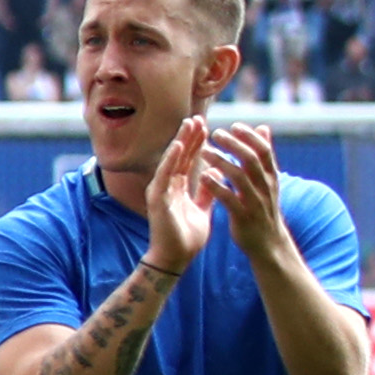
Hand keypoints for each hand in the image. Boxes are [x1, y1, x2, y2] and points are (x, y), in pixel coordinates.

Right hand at [144, 117, 229, 276]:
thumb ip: (207, 191)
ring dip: (181, 141)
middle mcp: (166, 185)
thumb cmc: (187, 237)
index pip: (188, 160)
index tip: (206, 126)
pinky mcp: (157, 198)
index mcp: (177, 187)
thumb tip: (216, 174)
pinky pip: (165, 174)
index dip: (197, 143)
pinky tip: (179, 145)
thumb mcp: (203, 209)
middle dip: (189, 136)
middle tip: (198, 117)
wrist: (176, 258)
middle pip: (179, 156)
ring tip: (190, 124)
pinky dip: (171, 158)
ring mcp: (160, 190)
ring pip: (171, 160)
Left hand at [213, 114, 296, 255]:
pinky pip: (230, 199)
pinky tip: (203, 176)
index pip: (264, 151)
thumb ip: (263, 156)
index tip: (234, 125)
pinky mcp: (243, 216)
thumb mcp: (267, 181)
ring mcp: (255, 202)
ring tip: (203, 151)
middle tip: (216, 133)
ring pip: (240, 177)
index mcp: (271, 177)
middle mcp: (266, 187)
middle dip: (234, 145)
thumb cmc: (262, 207)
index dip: (250, 137)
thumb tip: (264, 127)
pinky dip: (217, 186)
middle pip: (252, 160)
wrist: (268, 243)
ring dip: (221, 162)